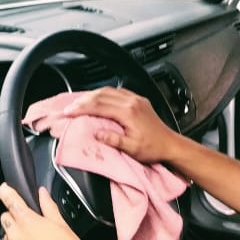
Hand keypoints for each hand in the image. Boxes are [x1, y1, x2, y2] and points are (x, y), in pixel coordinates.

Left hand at [0, 183, 89, 239]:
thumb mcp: (61, 224)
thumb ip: (48, 206)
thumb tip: (42, 194)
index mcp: (27, 221)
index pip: (8, 200)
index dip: (5, 192)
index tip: (4, 190)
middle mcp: (16, 236)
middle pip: (5, 218)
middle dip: (14, 217)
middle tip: (30, 224)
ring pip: (6, 237)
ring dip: (16, 236)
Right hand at [62, 87, 182, 163]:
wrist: (170, 145)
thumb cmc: (153, 148)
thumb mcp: (132, 148)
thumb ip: (114, 140)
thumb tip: (97, 134)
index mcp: (128, 112)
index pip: (98, 106)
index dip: (81, 108)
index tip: (68, 112)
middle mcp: (132, 102)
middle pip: (101, 95)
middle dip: (82, 100)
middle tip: (69, 107)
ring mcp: (136, 99)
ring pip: (108, 90)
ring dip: (92, 95)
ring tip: (79, 102)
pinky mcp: (138, 100)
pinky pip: (117, 91)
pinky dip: (103, 94)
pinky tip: (98, 98)